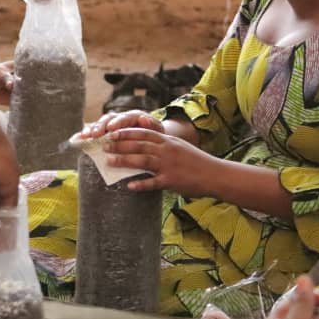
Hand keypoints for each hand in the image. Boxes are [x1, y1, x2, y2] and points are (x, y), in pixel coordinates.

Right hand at [77, 110, 164, 139]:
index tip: (111, 128)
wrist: (151, 138)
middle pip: (108, 119)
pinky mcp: (105, 131)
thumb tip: (145, 118)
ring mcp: (111, 124)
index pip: (124, 117)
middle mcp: (120, 118)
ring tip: (86, 136)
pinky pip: (94, 131)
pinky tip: (78, 139)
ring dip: (92, 129)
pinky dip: (86, 134)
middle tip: (95, 134)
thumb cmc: (154, 135)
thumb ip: (153, 125)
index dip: (117, 123)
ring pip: (100, 124)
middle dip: (101, 126)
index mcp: (133, 116)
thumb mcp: (157, 130)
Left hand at [101, 127, 215, 194]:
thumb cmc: (196, 161)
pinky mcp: (172, 180)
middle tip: (104, 146)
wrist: (215, 174)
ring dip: (124, 161)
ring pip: (142, 160)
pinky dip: (141, 184)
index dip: (125, 132)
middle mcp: (167, 150)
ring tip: (109, 162)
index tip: (111, 132)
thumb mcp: (179, 147)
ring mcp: (169, 165)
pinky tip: (129, 186)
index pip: (143, 133)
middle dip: (119, 145)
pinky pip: (153, 182)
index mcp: (168, 141)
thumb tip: (143, 146)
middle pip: (139, 145)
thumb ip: (162, 145)